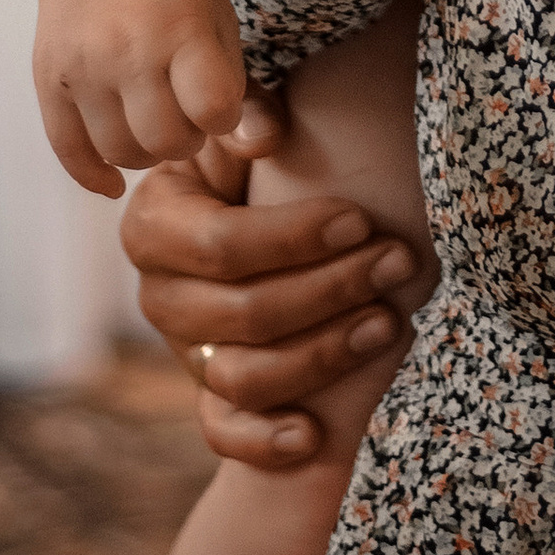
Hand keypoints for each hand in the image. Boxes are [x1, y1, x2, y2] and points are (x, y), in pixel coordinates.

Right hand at [33, 0, 256, 197]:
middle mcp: (128, 50)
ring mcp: (83, 66)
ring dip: (144, 153)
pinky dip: (93, 175)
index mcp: (182, 30)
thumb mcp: (219, 20)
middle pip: (166, 142)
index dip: (221, 117)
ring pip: (119, 152)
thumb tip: (255, 151)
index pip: (213, 111)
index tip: (215, 101)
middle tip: (183, 115)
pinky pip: (67, 149)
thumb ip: (236, 88)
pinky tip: (112, 182)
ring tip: (150, 124)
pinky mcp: (48, 78)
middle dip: (186, 140)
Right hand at [122, 147, 418, 468]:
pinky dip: (262, 440)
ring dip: (321, 355)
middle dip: (329, 290)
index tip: (360, 219)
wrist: (259, 207)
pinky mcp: (210, 396)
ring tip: (390, 322)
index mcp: (156, 222)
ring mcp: (184, 350)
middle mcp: (160, 293)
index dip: (293, 238)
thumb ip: (250, 114)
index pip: (219, 245)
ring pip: (241, 374)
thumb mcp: (250, 123)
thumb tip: (266, 132)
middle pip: (238, 314)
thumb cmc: (263, 157)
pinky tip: (311, 436)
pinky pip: (223, 432)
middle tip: (398, 262)